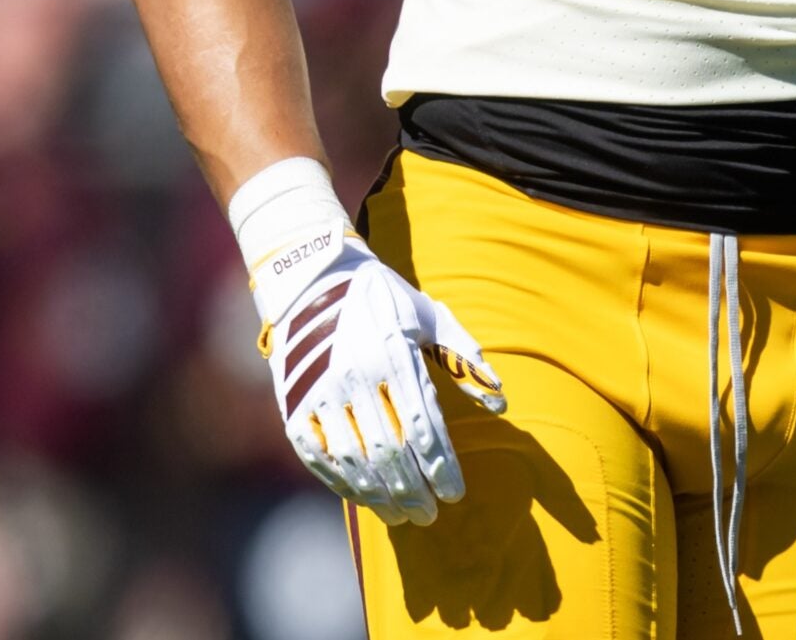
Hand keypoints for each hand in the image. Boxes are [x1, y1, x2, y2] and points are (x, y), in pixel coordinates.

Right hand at [254, 226, 504, 524]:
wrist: (312, 280)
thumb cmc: (383, 299)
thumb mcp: (429, 316)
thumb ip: (464, 358)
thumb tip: (501, 401)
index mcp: (394, 355)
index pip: (423, 426)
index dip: (441, 467)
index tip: (455, 493)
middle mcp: (355, 377)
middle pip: (391, 451)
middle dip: (414, 490)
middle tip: (431, 513)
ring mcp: (320, 393)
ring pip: (355, 460)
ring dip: (381, 496)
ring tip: (403, 515)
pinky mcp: (294, 406)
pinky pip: (320, 457)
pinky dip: (343, 483)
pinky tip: (364, 498)